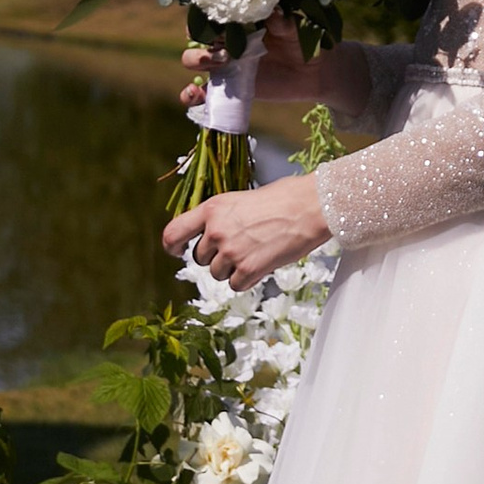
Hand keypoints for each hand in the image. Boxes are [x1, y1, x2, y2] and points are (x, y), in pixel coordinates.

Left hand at [164, 171, 331, 288]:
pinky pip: (235, 285)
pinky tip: (260, 265)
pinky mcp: (249, 269)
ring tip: (254, 253)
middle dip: (215, 257)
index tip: (177, 251)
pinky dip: (246, 280)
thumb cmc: (282, 199)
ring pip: (217, 274)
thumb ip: (221, 218)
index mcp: (211, 209)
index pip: (173, 232)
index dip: (172, 246)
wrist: (310, 207)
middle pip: (200, 258)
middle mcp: (216, 231)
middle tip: (239, 247)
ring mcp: (232, 251)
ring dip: (232, 269)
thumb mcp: (241, 199)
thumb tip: (211, 236)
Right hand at [180, 17, 370, 123]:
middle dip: (200, 39)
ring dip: (196, 61)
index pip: (212, 13)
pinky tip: (196, 95)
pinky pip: (203, 93)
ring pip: (194, 61)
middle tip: (221, 48)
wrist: (314, 72)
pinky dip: (192, 95)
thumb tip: (273, 10)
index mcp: (239, 21)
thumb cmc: (304, 42)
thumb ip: (283, 21)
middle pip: (197, 37)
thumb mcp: (295, 29)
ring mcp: (225, 65)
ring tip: (217, 64)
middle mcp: (226, 40)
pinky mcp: (228, 88)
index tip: (214, 17)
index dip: (206, 13)